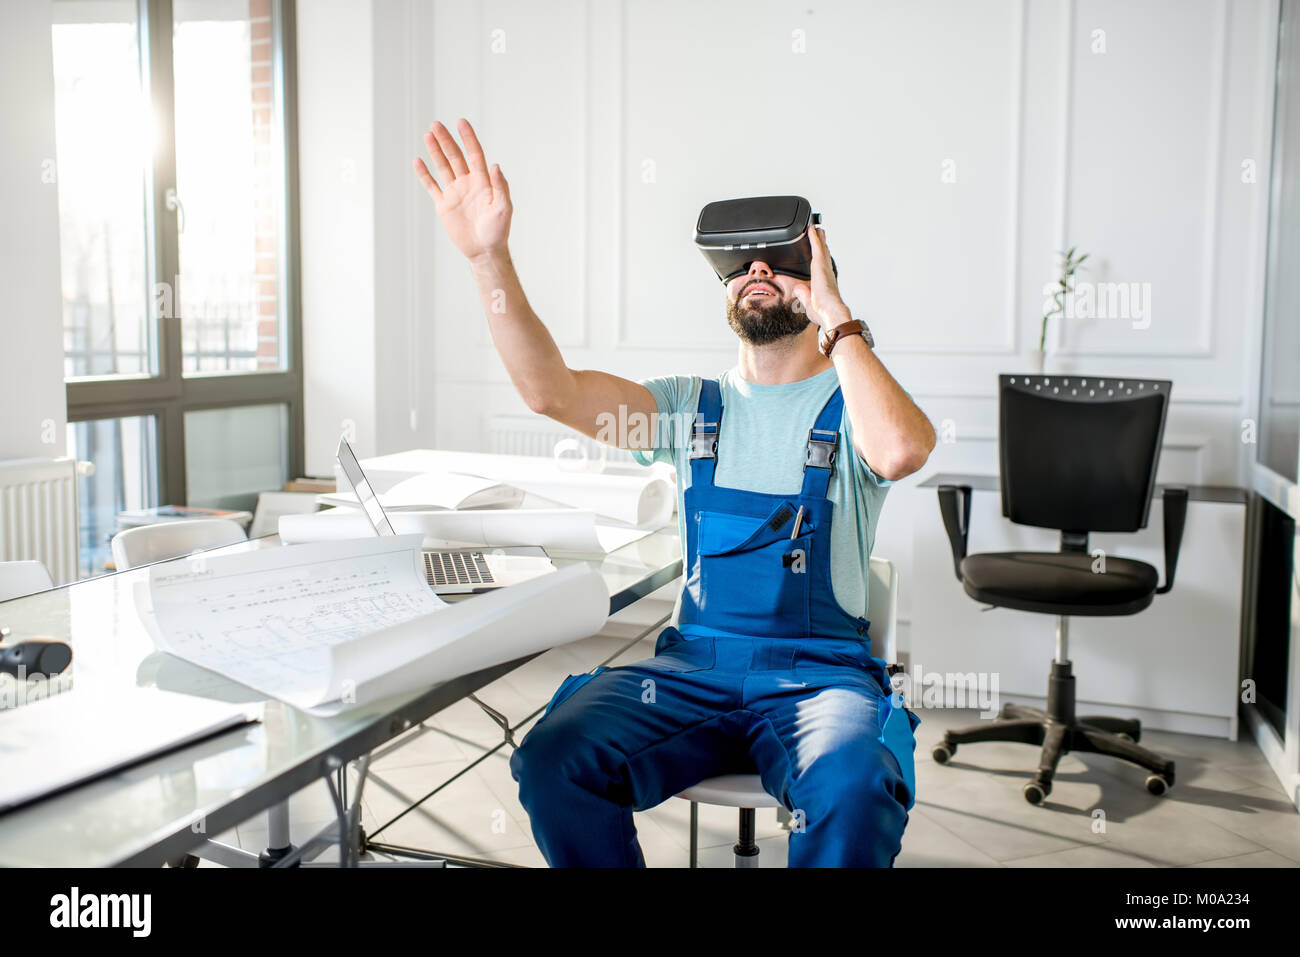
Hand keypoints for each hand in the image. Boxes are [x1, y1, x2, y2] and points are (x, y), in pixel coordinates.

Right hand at [413, 119, 511, 263]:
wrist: (484, 251)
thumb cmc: (498, 231)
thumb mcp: (503, 208)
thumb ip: (500, 187)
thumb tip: (495, 165)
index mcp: (483, 181)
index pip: (474, 154)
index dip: (468, 138)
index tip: (461, 122)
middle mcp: (468, 183)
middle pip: (455, 156)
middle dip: (446, 140)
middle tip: (436, 124)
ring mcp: (455, 193)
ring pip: (443, 166)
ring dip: (435, 151)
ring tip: (428, 134)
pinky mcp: (444, 205)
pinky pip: (432, 186)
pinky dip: (424, 174)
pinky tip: (418, 161)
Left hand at [792, 225, 850, 330]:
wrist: (829, 313)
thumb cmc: (823, 313)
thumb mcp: (808, 303)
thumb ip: (803, 295)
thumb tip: (797, 289)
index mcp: (823, 282)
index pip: (821, 266)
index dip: (821, 257)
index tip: (820, 250)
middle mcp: (826, 273)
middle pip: (823, 254)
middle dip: (822, 243)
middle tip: (821, 233)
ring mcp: (824, 268)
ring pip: (821, 248)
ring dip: (818, 237)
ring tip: (816, 228)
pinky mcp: (820, 265)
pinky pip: (816, 247)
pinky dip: (814, 238)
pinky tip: (811, 229)